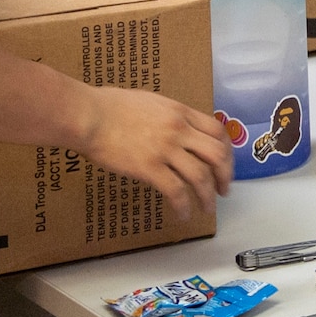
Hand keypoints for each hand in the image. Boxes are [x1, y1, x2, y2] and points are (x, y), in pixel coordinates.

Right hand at [75, 89, 231, 218]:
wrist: (88, 115)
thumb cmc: (110, 106)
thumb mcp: (151, 102)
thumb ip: (168, 116)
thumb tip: (177, 128)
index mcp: (181, 112)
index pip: (217, 131)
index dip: (227, 150)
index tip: (225, 163)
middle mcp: (179, 130)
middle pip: (217, 155)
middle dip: (225, 175)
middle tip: (223, 189)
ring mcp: (166, 149)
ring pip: (201, 176)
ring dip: (208, 196)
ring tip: (208, 209)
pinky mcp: (149, 167)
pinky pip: (176, 191)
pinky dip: (183, 206)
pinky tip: (182, 214)